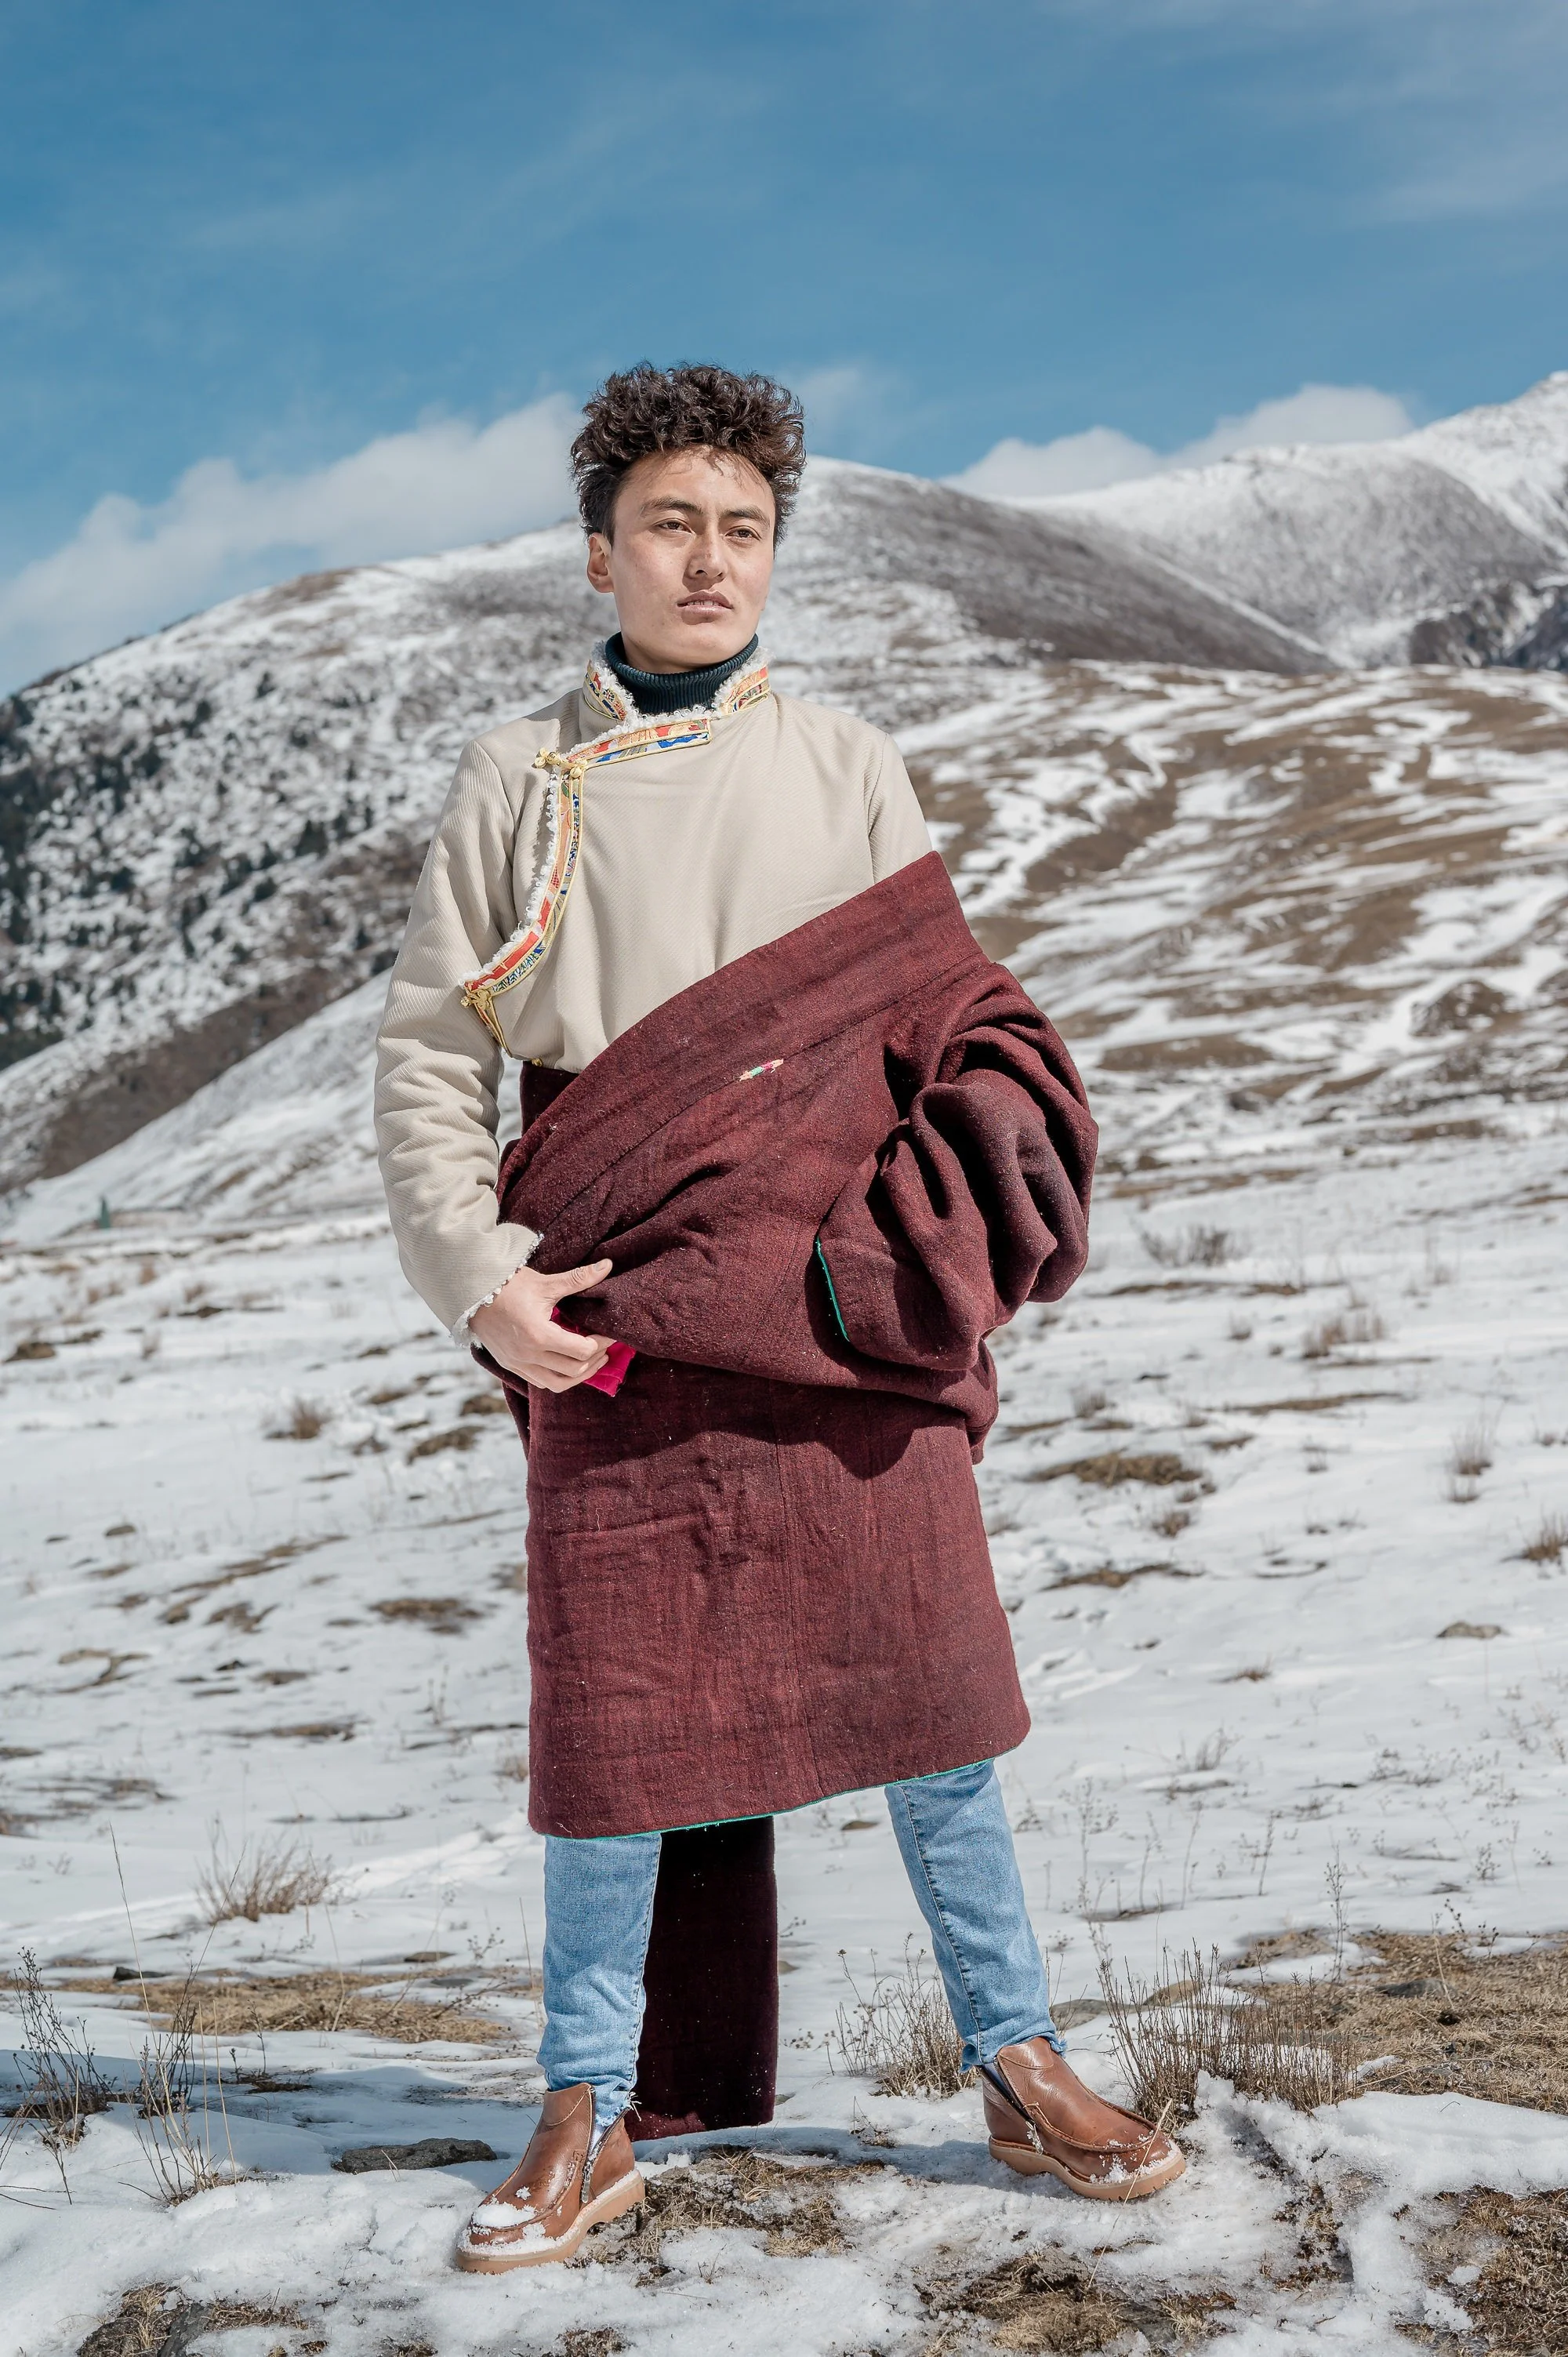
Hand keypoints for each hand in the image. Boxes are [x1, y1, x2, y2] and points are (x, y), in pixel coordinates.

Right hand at [469, 1259, 615, 1391]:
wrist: (471, 1293)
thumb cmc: (509, 1285)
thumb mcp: (546, 1283)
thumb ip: (579, 1279)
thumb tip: (608, 1266)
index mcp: (539, 1335)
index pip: (581, 1351)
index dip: (601, 1344)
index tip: (609, 1335)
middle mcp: (528, 1355)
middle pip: (573, 1371)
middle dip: (594, 1360)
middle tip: (604, 1348)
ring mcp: (518, 1363)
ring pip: (557, 1384)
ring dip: (578, 1375)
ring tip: (591, 1362)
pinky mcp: (510, 1365)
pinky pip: (539, 1382)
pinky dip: (557, 1377)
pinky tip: (565, 1364)